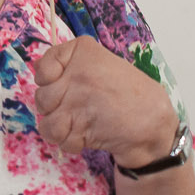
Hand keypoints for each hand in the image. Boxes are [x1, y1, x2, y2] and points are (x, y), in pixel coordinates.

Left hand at [34, 35, 178, 167]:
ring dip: (59, 128)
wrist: (156, 123)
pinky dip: (69, 142)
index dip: (46, 79)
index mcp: (83, 52)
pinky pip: (58, 138)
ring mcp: (78, 101)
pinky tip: (86, 136)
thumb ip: (72, 64)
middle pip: (42, 98)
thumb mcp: (104, 64)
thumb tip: (38, 69)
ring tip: (78, 124)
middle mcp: (77, 74)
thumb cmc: (132, 93)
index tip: (58, 82)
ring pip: (46, 121)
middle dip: (53, 108)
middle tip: (75, 108)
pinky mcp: (81, 128)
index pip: (43, 66)